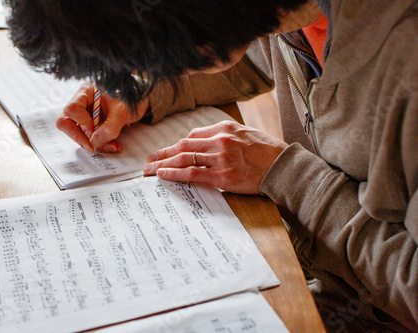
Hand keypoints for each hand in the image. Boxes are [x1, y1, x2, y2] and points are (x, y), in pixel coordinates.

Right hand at [56, 82, 148, 153]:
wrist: (141, 99)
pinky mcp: (93, 124)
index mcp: (87, 91)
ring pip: (78, 133)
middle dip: (80, 138)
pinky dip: (101, 144)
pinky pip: (90, 138)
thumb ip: (109, 127)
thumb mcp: (123, 111)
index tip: (93, 131)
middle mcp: (83, 102)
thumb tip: (94, 142)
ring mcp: (86, 114)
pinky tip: (114, 145)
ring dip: (94, 144)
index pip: (72, 109)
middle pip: (66, 122)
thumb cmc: (132, 97)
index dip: (81, 123)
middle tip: (93, 148)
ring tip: (112, 146)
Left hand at [143, 121, 287, 193]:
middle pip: (183, 146)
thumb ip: (223, 137)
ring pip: (184, 159)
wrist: (284, 166)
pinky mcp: (223, 175)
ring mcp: (220, 158)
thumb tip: (202, 144)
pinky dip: (175, 173)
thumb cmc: (266, 151)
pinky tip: (163, 175)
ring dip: (163, 164)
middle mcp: (220, 140)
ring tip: (149, 170)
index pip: (193, 136)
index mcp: (224, 128)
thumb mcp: (244, 134)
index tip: (166, 152)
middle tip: (148, 161)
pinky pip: (192, 173)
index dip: (176, 146)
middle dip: (163, 153)